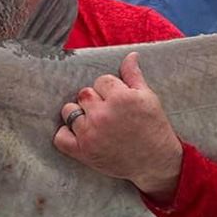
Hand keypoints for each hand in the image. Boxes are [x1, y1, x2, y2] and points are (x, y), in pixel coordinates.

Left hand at [53, 51, 181, 201]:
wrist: (155, 161)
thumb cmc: (153, 128)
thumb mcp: (148, 98)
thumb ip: (134, 76)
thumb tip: (130, 55)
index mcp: (120, 98)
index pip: (101, 80)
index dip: (109, 90)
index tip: (117, 101)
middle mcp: (103, 115)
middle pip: (83, 94)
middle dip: (94, 101)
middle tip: (107, 113)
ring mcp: (91, 133)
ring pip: (69, 111)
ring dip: (78, 115)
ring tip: (93, 123)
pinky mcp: (83, 151)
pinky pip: (60, 137)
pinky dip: (66, 134)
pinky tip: (78, 134)